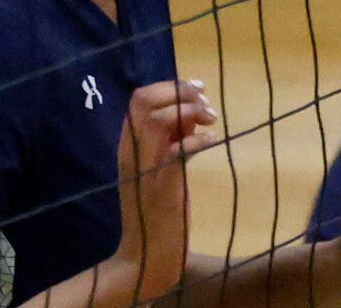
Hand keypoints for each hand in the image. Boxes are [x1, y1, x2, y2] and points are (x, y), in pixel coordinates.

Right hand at [116, 80, 215, 301]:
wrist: (149, 253)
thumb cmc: (158, 206)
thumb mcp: (162, 164)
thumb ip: (172, 136)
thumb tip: (193, 108)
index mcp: (128, 146)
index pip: (139, 97)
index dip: (171, 86)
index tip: (198, 89)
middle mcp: (131, 152)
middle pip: (145, 101)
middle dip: (180, 93)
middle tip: (206, 105)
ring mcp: (145, 168)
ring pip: (156, 119)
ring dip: (190, 111)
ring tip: (211, 121)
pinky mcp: (162, 185)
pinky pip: (177, 150)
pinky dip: (198, 140)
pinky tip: (212, 141)